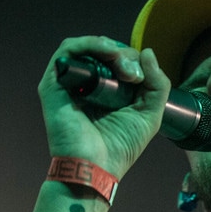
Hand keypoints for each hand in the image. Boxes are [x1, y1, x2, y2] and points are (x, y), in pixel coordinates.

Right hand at [38, 36, 170, 178]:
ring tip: (122, 64)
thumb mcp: (150, 113)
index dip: (134, 62)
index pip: (119, 62)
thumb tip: (147, 52)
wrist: (96, 167)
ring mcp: (69, 84)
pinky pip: (68, 50)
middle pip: (104, 52)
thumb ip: (157, 84)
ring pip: (86, 47)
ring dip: (108, 48)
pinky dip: (89, 44)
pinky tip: (107, 51)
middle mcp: (86, 86)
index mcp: (106, 93)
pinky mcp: (53, 84)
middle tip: (133, 75)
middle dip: (124, 56)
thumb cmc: (120, 147)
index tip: (141, 79)